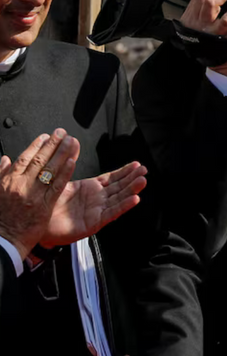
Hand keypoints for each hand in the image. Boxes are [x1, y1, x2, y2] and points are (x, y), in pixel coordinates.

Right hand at [0, 130, 78, 258]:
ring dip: (61, 153)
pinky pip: (57, 185)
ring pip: (49, 169)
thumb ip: (1, 174)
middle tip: (62, 133)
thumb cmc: (0, 218)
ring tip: (71, 141)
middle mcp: (21, 185)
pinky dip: (65, 172)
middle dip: (51, 144)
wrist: (3, 241)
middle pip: (39, 160)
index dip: (35, 146)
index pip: (23, 158)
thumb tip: (5, 159)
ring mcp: (33, 194)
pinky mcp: (44, 205)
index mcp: (8, 181)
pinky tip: (73, 161)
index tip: (45, 136)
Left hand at [39, 162, 147, 248]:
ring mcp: (97, 211)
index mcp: (91, 188)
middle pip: (119, 187)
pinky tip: (134, 199)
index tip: (136, 164)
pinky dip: (123, 206)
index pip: (112, 178)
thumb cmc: (48, 205)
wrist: (38, 225)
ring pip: (119, 199)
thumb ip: (68, 162)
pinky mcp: (94, 223)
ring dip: (132, 190)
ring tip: (142, 181)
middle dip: (132, 178)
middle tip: (143, 171)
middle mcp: (97, 199)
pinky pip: (111, 213)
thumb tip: (72, 143)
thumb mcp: (60, 180)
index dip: (125, 171)